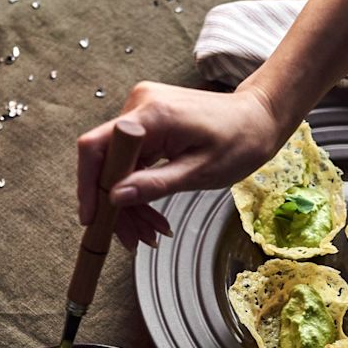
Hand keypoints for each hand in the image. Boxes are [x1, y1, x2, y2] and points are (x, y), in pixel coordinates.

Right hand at [77, 80, 282, 250]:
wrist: (258, 118)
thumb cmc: (240, 142)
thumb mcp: (201, 172)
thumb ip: (156, 184)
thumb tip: (115, 198)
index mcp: (151, 114)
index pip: (97, 147)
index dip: (88, 186)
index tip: (92, 221)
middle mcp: (139, 106)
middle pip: (106, 162)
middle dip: (116, 206)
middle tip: (135, 241)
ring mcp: (142, 112)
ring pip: (118, 166)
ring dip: (129, 203)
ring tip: (150, 234)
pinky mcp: (148, 122)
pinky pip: (131, 160)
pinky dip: (139, 188)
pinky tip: (152, 216)